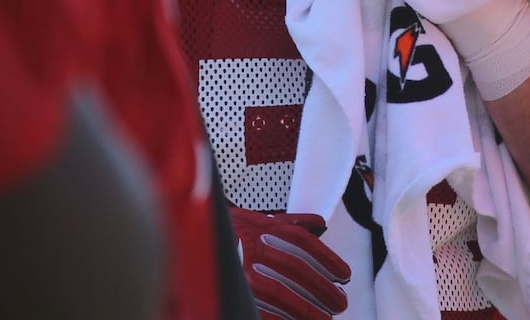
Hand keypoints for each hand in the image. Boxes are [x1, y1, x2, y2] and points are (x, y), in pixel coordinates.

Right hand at [230, 207, 350, 319]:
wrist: (186, 237)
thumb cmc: (225, 232)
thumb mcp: (256, 219)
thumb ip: (288, 222)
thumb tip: (319, 224)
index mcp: (262, 228)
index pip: (303, 244)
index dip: (327, 259)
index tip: (344, 275)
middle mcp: (252, 248)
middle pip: (297, 270)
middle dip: (322, 288)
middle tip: (339, 302)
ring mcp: (240, 271)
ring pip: (281, 293)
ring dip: (306, 309)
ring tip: (323, 319)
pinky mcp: (232, 289)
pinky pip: (260, 309)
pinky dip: (278, 319)